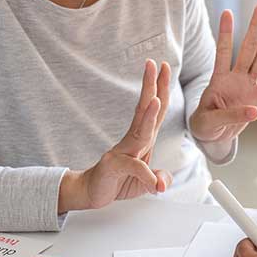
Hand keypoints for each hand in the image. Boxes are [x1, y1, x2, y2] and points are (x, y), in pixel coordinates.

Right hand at [60, 60, 172, 211]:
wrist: (91, 192)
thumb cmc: (118, 180)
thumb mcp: (144, 182)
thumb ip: (157, 178)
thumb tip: (163, 182)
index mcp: (143, 138)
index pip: (155, 109)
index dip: (161, 89)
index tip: (164, 68)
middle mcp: (133, 140)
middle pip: (146, 110)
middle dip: (152, 86)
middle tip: (153, 64)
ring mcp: (122, 151)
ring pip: (140, 132)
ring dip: (149, 115)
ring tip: (156, 100)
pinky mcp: (115, 166)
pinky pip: (134, 167)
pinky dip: (145, 174)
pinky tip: (153, 180)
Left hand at [189, 4, 256, 144]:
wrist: (212, 135)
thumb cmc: (206, 124)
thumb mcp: (210, 121)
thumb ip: (231, 116)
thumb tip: (256, 112)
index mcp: (218, 80)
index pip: (223, 52)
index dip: (225, 33)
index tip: (227, 12)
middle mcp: (235, 78)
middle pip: (247, 49)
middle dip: (254, 28)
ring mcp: (247, 86)